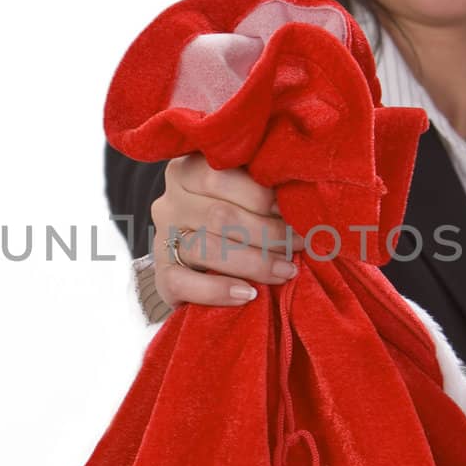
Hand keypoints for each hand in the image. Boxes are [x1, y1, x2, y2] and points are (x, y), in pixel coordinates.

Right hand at [151, 153, 297, 307]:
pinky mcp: (161, 276)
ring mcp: (162, 239)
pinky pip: (182, 283)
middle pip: (220, 216)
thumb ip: (261, 190)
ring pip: (207, 249)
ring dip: (255, 262)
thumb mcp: (242, 195)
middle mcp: (169, 202)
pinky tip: (248, 294)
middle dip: (268, 232)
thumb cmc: (235, 219)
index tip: (297, 211)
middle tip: (300, 244)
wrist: (199, 264)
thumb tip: (304, 198)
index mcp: (187, 171)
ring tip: (286, 271)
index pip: (221, 176)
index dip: (264, 195)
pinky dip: (218, 290)